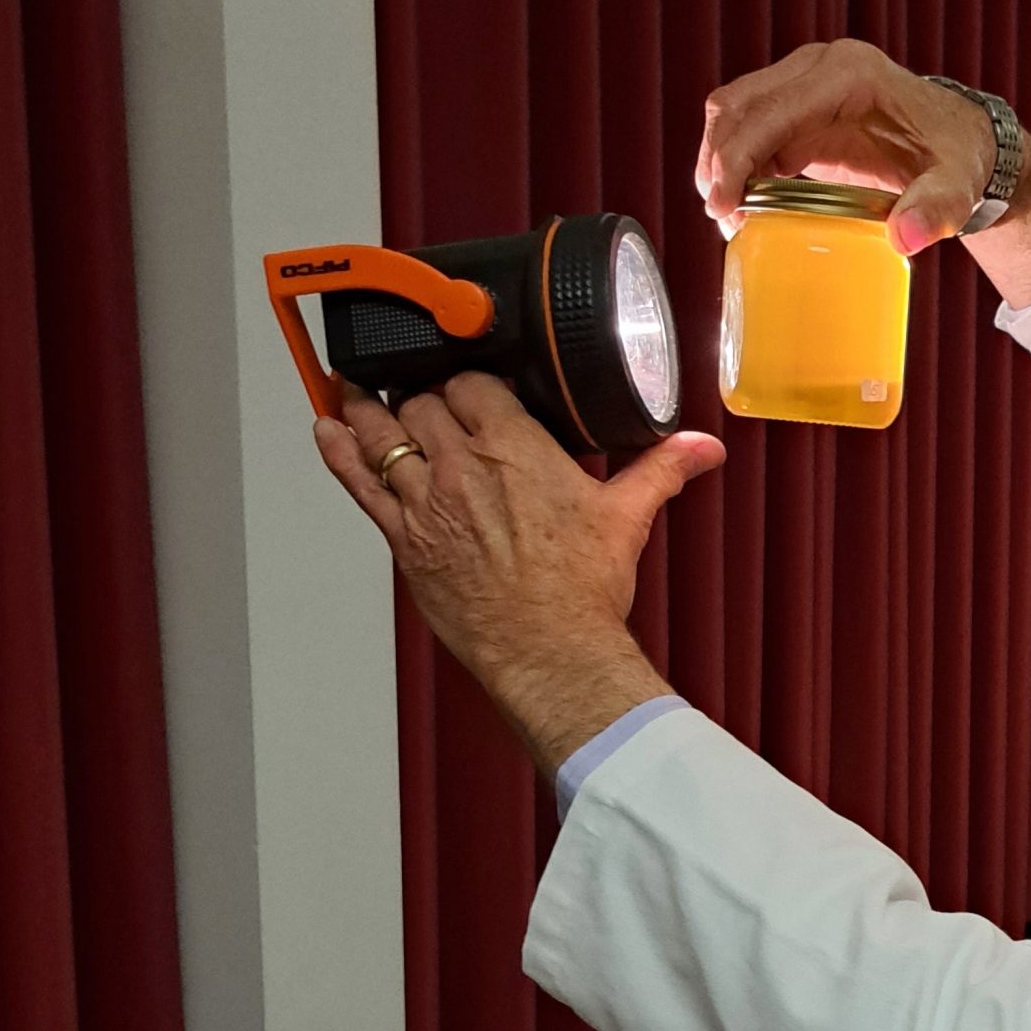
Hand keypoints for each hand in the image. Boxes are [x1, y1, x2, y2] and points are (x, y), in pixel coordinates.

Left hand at [313, 373, 724, 774]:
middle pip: (420, 402)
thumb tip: (701, 448)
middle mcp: (461, 465)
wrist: (550, 649)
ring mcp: (426, 501)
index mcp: (514, 446)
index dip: (467, 381)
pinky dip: (339, 450)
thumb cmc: (581, 591)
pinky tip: (328, 428)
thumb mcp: (627, 518)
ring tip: (357, 390)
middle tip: (421, 398)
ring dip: (366, 407)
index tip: (469, 388)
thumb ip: (660, 469)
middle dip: (420, 395)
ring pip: (380, 432)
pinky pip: (359, 482)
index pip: (471, 384)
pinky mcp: (406, 539)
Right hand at [697, 38, 1030, 307]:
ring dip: (721, 162)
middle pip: (739, 105)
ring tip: (728, 216)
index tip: (722, 204)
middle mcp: (820, 67)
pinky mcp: (801, 109)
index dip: (737, 157)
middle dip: (718, 161)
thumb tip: (905, 239)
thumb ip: (936, 210)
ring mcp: (806, 84)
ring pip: (736, 113)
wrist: (966, 145)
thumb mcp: (957, 187)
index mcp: (849, 75)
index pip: (771, 110)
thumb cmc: (960, 161)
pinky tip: (744, 206)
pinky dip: (738, 165)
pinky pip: (753, 130)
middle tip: (721, 217)